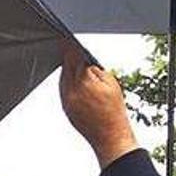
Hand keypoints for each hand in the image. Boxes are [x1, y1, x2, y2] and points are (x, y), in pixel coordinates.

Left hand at [58, 41, 138, 167]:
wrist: (109, 135)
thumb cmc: (114, 111)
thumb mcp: (110, 83)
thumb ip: (96, 69)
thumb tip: (84, 60)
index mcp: (84, 82)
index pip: (74, 59)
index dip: (71, 48)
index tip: (67, 39)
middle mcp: (72, 92)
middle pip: (65, 68)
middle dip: (68, 58)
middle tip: (68, 48)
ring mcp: (66, 101)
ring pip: (62, 79)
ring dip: (67, 70)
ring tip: (72, 63)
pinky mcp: (65, 109)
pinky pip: (63, 91)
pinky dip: (67, 83)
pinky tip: (73, 79)